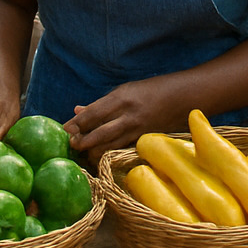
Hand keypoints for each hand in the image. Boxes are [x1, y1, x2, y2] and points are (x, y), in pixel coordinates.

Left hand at [64, 78, 182, 164]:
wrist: (182, 97)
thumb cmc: (151, 90)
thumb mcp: (125, 90)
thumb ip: (101, 104)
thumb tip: (77, 111)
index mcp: (121, 98)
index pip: (92, 113)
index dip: (77, 123)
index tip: (65, 129)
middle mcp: (127, 114)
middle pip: (98, 132)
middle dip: (82, 140)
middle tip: (71, 144)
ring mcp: (136, 129)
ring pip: (109, 145)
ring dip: (93, 151)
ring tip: (83, 153)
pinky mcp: (143, 139)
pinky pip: (121, 149)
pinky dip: (109, 153)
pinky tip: (101, 156)